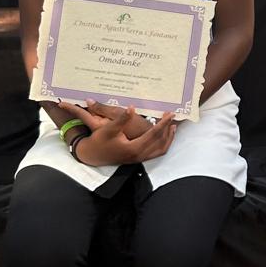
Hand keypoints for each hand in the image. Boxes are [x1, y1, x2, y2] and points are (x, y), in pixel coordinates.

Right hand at [58, 102, 176, 166]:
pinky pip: (156, 152)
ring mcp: (139, 158)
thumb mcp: (109, 128)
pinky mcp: (138, 157)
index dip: (163, 123)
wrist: (93, 154)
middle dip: (167, 129)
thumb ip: (122, 119)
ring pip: (160, 149)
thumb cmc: (100, 141)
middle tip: (171, 116)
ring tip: (172, 126)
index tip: (170, 114)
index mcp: (134, 148)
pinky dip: (163, 144)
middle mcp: (139, 155)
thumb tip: (131, 108)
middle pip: (160, 142)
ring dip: (168, 138)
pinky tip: (163, 136)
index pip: (153, 135)